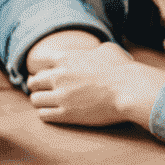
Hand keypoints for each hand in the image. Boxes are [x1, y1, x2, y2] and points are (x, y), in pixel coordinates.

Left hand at [26, 41, 164, 130]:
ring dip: (40, 101)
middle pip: (33, 82)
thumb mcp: (107, 50)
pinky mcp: (67, 114)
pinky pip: (44, 115)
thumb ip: (94, 50)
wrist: (131, 90)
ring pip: (35, 100)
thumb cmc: (123, 69)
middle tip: (44, 91)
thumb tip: (96, 51)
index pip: (38, 62)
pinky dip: (46, 114)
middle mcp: (58, 76)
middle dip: (37, 86)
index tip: (45, 74)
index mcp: (65, 58)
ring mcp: (61, 96)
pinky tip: (53, 113)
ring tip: (47, 103)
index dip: (41, 69)